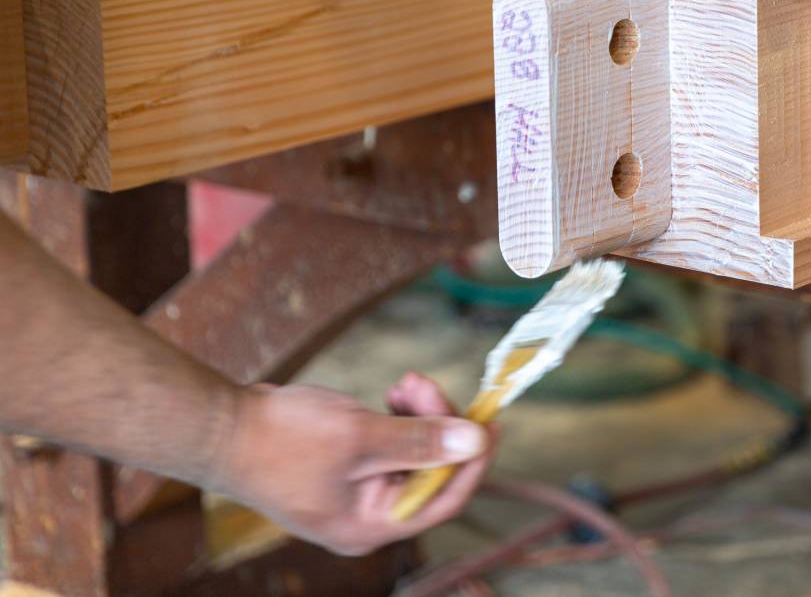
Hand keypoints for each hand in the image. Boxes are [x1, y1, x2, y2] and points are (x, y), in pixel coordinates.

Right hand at [215, 374, 492, 555]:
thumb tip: (475, 441)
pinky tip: (393, 394)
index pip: (445, 498)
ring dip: (420, 415)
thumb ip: (420, 441)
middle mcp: (368, 518)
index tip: (491, 420)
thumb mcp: (360, 436)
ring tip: (404, 383)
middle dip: (439, 423)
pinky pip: (393, 447)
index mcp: (372, 525)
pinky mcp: (348, 470)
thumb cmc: (281, 439)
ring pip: (415, 454)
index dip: (474, 459)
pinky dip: (400, 419)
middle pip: (431, 472)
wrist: (221, 428)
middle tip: (421, 383)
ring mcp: (357, 494)